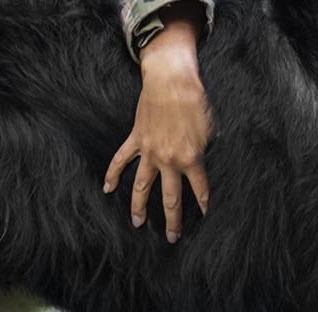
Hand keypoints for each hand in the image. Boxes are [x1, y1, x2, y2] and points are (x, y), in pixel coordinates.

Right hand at [103, 2, 211, 243]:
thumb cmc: (196, 101)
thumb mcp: (210, 128)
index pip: (200, 189)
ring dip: (138, 206)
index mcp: (191, 158)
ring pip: (141, 186)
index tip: (205, 218)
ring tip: (136, 223)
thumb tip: (202, 165)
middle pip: (170, 197)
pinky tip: (106, 188)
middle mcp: (168, 160)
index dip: (203, 205)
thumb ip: (205, 150)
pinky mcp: (136, 139)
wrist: (172, 80)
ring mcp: (149, 151)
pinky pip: (120, 160)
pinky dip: (112, 174)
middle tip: (171, 237)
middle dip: (172, 220)